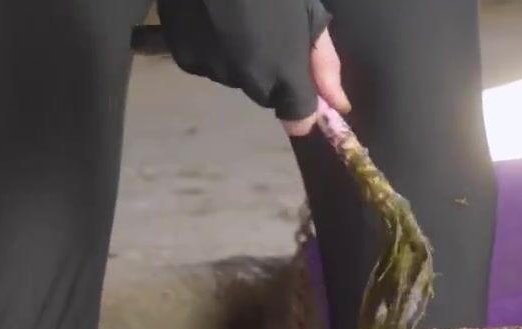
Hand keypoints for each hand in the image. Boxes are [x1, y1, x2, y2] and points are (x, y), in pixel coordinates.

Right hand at [154, 0, 349, 135]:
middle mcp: (249, 81)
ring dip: (238, 60)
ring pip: (234, 79)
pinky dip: (210, 49)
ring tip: (236, 21)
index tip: (299, 85)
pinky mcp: (184, 58)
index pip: (298, 119)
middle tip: (266, 32)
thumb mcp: (310, 16)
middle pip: (265, 96)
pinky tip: (212, 20)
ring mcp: (214, 71)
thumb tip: (338, 106)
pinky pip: (205, 65)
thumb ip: (324, 66)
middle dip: (270, 74)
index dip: (300, 103)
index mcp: (285, 73)